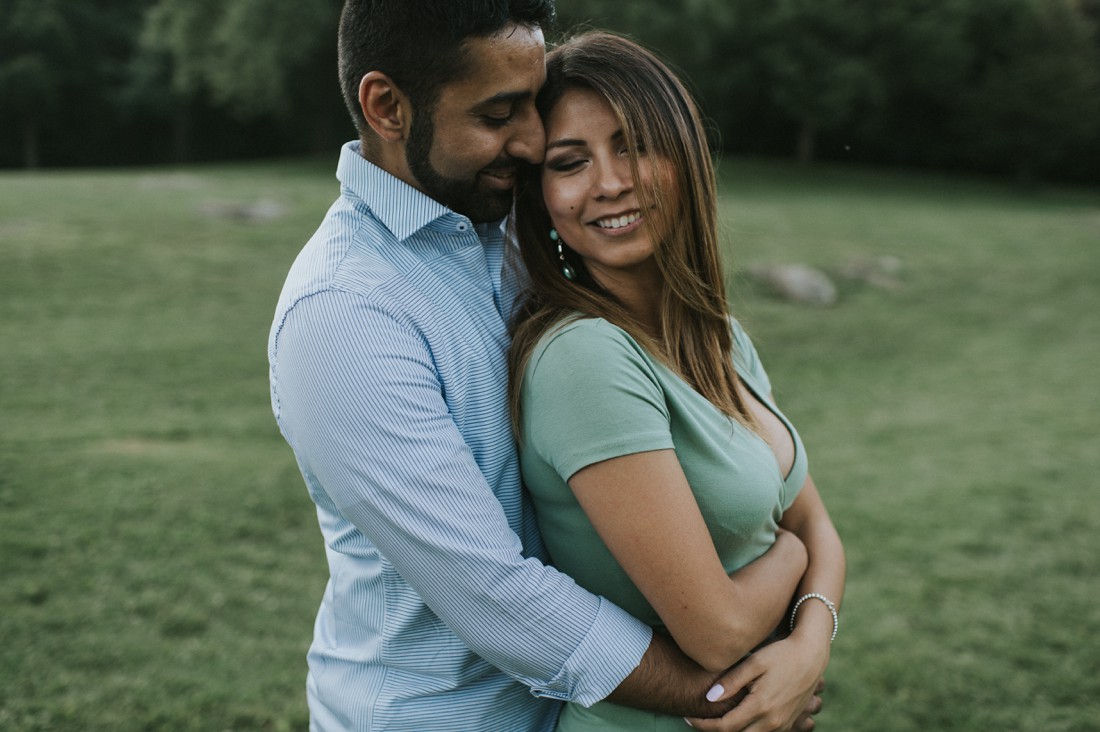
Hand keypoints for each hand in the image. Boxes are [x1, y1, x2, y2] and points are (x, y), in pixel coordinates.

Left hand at [685, 637, 827, 731]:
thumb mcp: (755, 662)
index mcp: (760, 706)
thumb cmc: (781, 655)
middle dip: (715, 731)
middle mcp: (772, 721)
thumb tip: (709, 698)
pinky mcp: (788, 723)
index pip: (725, 727)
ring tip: (715, 720)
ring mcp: (782, 725)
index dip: (703, 725)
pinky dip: (748, 731)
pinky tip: (738, 720)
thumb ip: (732, 681)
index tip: (688, 717)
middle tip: (698, 720)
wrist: (812, 656)